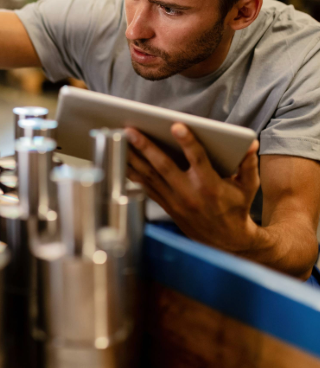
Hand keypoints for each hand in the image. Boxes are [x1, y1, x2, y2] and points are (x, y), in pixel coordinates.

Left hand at [125, 123, 260, 252]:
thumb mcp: (248, 187)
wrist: (225, 241)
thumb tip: (250, 143)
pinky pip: (145, 186)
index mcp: (210, 186)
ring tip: (119, 138)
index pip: (198, 159)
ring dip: (132, 157)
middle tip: (130, 130)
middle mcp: (189, 193)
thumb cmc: (237, 208)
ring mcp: (174, 200)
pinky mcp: (165, 205)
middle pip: (163, 166)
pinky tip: (121, 158)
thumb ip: (248, 164)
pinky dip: (132, 172)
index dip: (188, 142)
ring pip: (149, 175)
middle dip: (146, 147)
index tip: (176, 126)